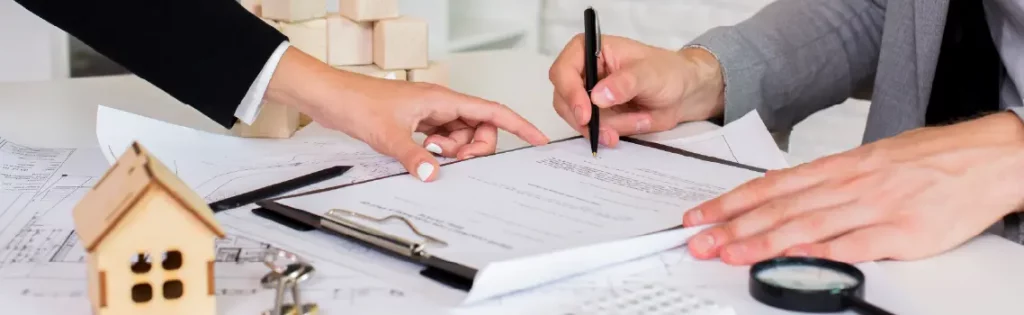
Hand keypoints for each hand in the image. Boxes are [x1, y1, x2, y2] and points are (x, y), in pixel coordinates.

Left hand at [268, 48, 549, 180]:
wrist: (331, 96)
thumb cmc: (358, 103)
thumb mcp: (388, 135)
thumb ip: (414, 157)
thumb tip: (434, 175)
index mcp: (442, 99)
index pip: (491, 111)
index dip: (518, 124)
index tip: (537, 138)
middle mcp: (440, 104)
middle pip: (480, 126)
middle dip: (475, 147)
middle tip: (454, 159)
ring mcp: (429, 113)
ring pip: (460, 135)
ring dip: (453, 150)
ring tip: (429, 154)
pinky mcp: (417, 122)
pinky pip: (442, 138)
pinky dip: (439, 151)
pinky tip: (423, 155)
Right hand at [548, 35, 724, 146]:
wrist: (683, 93)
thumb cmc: (667, 72)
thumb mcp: (650, 74)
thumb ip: (625, 83)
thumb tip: (598, 96)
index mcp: (590, 49)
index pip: (563, 70)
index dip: (569, 92)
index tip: (585, 113)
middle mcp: (583, 72)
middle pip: (563, 98)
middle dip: (585, 118)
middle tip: (606, 132)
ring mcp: (587, 95)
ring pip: (576, 118)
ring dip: (600, 128)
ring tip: (629, 127)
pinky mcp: (596, 114)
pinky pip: (590, 129)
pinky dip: (605, 135)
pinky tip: (622, 133)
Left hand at [681, 112, 1023, 264]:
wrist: (987, 156)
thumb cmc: (928, 159)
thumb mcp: (869, 160)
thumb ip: (825, 180)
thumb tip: (781, 192)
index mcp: (839, 168)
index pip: (771, 186)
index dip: (731, 202)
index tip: (701, 216)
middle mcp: (849, 185)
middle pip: (780, 207)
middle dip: (733, 226)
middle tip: (699, 240)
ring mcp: (874, 207)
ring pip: (807, 225)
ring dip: (762, 241)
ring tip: (729, 253)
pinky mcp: (903, 232)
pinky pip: (855, 244)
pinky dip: (822, 252)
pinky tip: (793, 258)